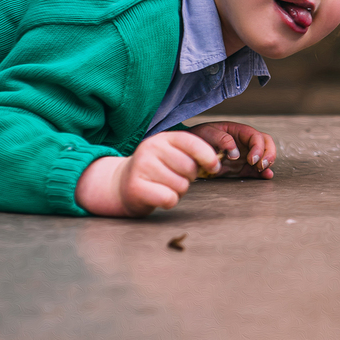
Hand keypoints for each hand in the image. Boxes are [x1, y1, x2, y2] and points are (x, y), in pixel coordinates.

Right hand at [75, 132, 221, 216]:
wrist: (122, 185)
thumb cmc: (157, 170)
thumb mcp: (172, 153)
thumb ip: (193, 153)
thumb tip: (217, 163)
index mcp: (164, 137)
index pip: (193, 143)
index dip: (209, 157)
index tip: (215, 167)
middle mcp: (151, 148)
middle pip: (190, 168)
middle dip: (190, 178)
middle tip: (177, 178)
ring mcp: (142, 166)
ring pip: (181, 185)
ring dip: (179, 191)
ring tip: (165, 186)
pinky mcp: (136, 187)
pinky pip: (169, 198)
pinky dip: (169, 201)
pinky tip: (159, 195)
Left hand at [185, 121, 276, 178]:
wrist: (189, 151)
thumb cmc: (198, 137)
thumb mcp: (207, 133)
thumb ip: (222, 139)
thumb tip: (235, 153)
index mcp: (239, 131)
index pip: (256, 137)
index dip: (258, 147)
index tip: (251, 159)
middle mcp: (245, 142)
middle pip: (266, 144)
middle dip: (268, 154)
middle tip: (261, 165)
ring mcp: (245, 154)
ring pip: (264, 156)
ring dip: (267, 163)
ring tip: (263, 171)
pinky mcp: (241, 167)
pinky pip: (255, 170)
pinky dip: (262, 173)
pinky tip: (266, 176)